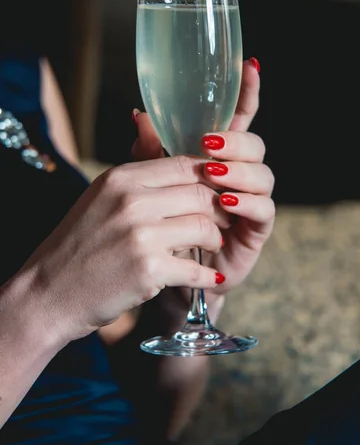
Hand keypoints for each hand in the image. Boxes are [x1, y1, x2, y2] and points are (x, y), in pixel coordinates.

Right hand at [19, 156, 229, 344]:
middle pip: (201, 193)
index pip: (185, 164)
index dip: (211, 177)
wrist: (50, 291)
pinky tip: (209, 277)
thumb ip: (140, 174)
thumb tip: (174, 152)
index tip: (220, 191)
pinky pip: (195, 268)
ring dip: (215, 240)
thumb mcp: (102, 196)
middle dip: (221, 209)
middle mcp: (131, 200)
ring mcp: (139, 235)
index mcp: (122, 178)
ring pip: (203, 227)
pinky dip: (206, 275)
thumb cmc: (81, 244)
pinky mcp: (147, 269)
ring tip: (212, 246)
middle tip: (224, 221)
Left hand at [132, 58, 274, 325]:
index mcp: (218, 157)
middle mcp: (239, 174)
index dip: (246, 92)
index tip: (249, 64)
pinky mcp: (256, 229)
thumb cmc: (163, 223)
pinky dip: (245, 202)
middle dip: (235, 140)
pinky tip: (224, 202)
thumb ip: (151, 151)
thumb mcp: (152, 183)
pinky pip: (263, 208)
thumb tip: (139, 113)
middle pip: (255, 144)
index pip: (238, 119)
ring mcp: (251, 200)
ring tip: (212, 175)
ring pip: (263, 173)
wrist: (168, 273)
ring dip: (239, 170)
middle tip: (208, 145)